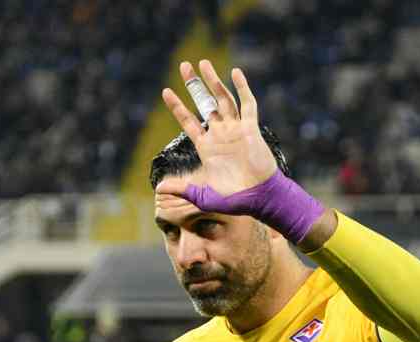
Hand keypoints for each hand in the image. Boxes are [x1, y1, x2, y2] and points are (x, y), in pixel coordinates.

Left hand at [155, 60, 276, 200]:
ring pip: (223, 99)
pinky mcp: (251, 129)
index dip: (177, 106)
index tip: (166, 91)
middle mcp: (220, 134)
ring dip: (213, 81)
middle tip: (184, 65)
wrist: (260, 198)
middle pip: (204, 103)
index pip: (188, 121)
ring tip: (203, 63)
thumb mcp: (203, 196)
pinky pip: (247, 104)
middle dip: (194, 85)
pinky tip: (235, 73)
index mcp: (207, 147)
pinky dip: (242, 88)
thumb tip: (160, 187)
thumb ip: (183, 189)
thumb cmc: (234, 200)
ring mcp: (236, 129)